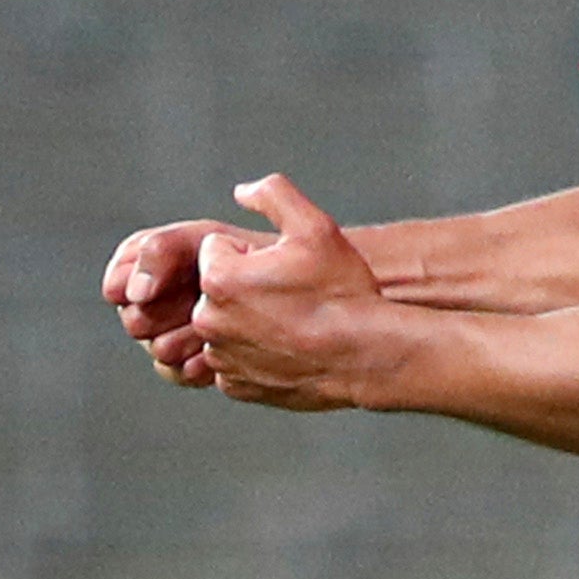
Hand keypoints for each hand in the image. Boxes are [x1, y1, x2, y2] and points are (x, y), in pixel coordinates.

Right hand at [102, 215, 260, 385]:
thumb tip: (134, 291)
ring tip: (216, 323)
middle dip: (167, 313)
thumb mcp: (208, 238)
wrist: (297, 297)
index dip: (134, 282)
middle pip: (134, 319)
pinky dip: (197, 362)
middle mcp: (160, 298)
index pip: (121, 276)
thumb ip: (160, 251)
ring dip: (188, 338)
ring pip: (157, 347)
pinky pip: (175, 371)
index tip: (158, 286)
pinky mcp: (189, 363)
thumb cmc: (258, 256)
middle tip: (199, 303)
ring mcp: (172, 333)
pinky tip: (219, 347)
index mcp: (156, 259)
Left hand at [184, 174, 388, 412]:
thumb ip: (273, 194)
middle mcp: (211, 322)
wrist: (367, 356)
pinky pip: (235, 360)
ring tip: (291, 322)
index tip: (280, 267)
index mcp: (220, 279)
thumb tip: (243, 192)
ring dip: (248, 321)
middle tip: (289, 296)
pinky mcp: (236, 386)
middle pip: (216, 289)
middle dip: (244, 287)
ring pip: (225, 325)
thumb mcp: (315, 226)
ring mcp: (222, 358)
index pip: (216, 250)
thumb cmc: (342, 295)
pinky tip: (287, 348)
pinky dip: (254, 354)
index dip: (250, 253)